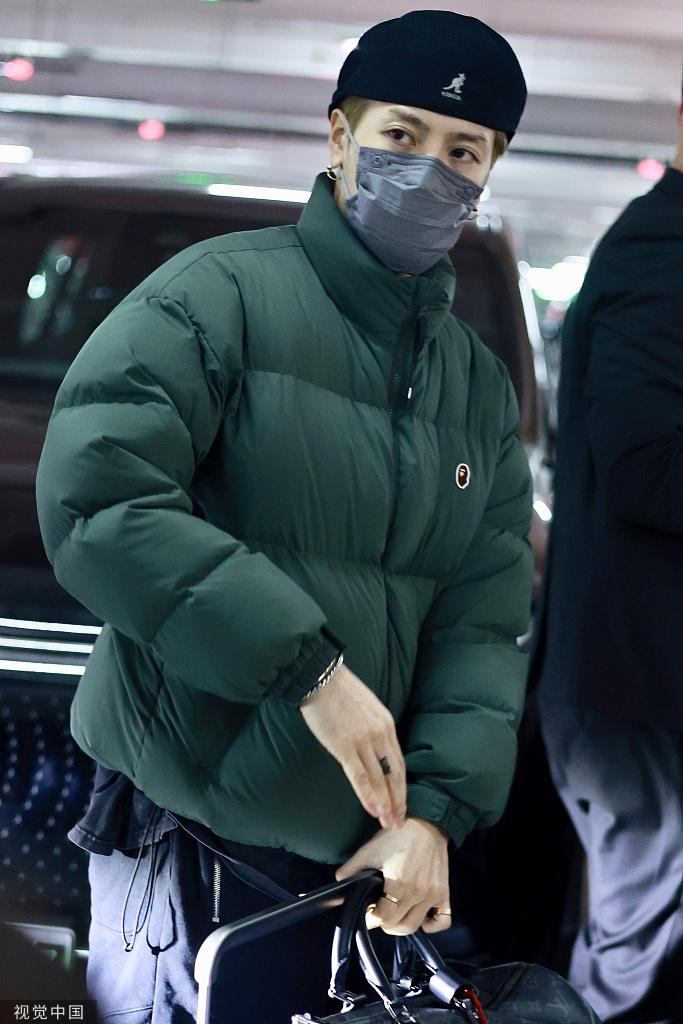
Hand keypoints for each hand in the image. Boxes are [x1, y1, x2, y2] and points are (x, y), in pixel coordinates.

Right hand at [299, 664, 406, 830]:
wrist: (321, 678)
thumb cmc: (341, 692)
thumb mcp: (369, 708)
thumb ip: (375, 729)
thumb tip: (375, 751)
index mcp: (387, 725)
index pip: (399, 764)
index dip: (401, 787)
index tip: (402, 804)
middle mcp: (380, 735)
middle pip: (394, 775)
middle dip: (398, 801)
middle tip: (399, 822)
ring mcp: (364, 741)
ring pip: (379, 779)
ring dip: (385, 804)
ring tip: (388, 823)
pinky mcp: (345, 746)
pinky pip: (360, 776)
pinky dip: (368, 795)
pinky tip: (373, 810)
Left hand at [335, 817, 450, 934]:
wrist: (426, 823)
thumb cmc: (397, 836)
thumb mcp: (370, 850)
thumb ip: (351, 869)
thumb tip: (339, 885)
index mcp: (399, 883)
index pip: (383, 918)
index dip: (371, 917)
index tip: (368, 909)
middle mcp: (418, 892)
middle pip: (398, 926)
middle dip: (384, 923)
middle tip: (379, 911)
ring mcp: (433, 894)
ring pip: (415, 926)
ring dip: (401, 925)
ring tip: (395, 913)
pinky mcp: (444, 892)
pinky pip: (442, 921)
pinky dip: (430, 924)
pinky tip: (420, 915)